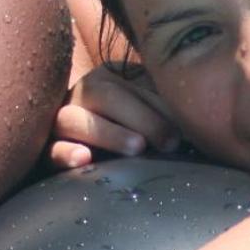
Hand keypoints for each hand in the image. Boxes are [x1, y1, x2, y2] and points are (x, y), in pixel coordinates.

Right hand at [48, 61, 177, 169]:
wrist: (92, 170)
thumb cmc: (138, 138)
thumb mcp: (154, 116)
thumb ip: (169, 111)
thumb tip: (202, 116)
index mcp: (107, 80)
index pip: (131, 84)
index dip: (159, 105)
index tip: (188, 129)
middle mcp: (80, 95)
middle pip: (104, 95)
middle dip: (141, 118)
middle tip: (171, 143)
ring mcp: (61, 122)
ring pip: (73, 119)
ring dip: (108, 133)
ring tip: (137, 148)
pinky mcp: (47, 152)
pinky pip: (49, 150)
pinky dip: (64, 153)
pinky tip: (83, 158)